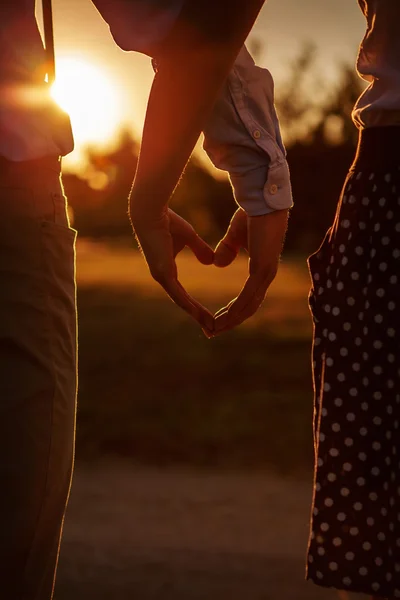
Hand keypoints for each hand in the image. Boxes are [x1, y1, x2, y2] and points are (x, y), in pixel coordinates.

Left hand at [130, 208, 214, 336]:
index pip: (182, 293)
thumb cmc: (167, 221)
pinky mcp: (163, 274)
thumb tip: (210, 261)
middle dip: (197, 317)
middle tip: (210, 330)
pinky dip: (191, 307)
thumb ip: (199, 249)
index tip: (207, 315)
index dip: (194, 305)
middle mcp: (162, 276)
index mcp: (166, 269)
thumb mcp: (189, 237)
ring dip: (197, 316)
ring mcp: (162, 277)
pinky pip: (179, 295)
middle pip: (182, 302)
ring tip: (211, 328)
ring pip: (181, 303)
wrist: (151, 212)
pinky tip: (202, 316)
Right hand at [213, 207, 288, 333]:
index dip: (233, 310)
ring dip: (231, 320)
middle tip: (213, 332)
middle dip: (230, 321)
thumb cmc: (251, 214)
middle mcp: (266, 275)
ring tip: (215, 329)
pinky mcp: (262, 270)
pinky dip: (236, 309)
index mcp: (261, 268)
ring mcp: (266, 273)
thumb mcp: (234, 236)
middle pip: (249, 307)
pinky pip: (248, 296)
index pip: (248, 298)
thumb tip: (218, 264)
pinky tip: (225, 318)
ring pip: (248, 306)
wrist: (261, 201)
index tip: (217, 318)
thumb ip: (227, 250)